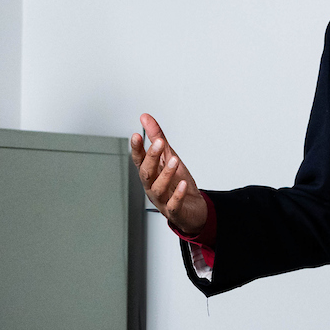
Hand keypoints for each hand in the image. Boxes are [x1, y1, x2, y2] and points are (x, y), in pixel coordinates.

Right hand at [129, 112, 209, 235]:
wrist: (193, 209)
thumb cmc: (178, 183)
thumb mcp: (169, 156)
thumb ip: (157, 137)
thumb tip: (145, 118)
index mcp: (150, 172)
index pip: (139, 159)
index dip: (137, 149)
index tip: (137, 135)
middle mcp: (152, 186)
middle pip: (146, 172)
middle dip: (151, 157)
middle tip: (158, 142)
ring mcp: (162, 199)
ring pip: (158, 188)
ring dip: (166, 174)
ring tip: (174, 160)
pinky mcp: (174, 211)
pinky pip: (173, 204)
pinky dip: (177, 195)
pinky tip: (183, 184)